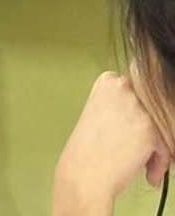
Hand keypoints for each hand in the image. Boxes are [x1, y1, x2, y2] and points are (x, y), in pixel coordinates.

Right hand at [53, 71, 170, 215]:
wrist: (84, 171)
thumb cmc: (90, 147)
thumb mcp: (101, 111)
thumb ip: (123, 104)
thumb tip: (148, 114)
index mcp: (108, 80)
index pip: (139, 94)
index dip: (137, 116)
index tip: (131, 129)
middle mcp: (123, 87)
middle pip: (152, 110)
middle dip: (149, 130)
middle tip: (135, 146)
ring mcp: (137, 106)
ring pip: (161, 128)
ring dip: (156, 148)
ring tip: (142, 163)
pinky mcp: (149, 128)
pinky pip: (166, 147)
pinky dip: (159, 162)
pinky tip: (146, 170)